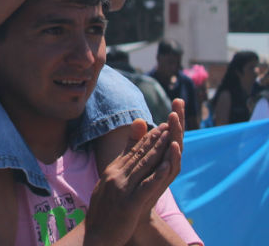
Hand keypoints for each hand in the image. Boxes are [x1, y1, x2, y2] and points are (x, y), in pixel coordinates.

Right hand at [84, 121, 175, 245]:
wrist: (94, 236)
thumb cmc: (102, 213)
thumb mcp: (106, 186)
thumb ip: (115, 169)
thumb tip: (122, 156)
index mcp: (111, 172)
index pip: (131, 152)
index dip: (146, 138)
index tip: (158, 127)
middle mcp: (116, 176)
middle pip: (138, 154)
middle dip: (154, 139)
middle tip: (167, 124)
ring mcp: (122, 189)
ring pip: (143, 165)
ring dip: (157, 150)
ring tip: (169, 136)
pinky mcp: (130, 203)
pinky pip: (146, 186)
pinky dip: (157, 174)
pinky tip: (166, 165)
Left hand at [137, 100, 183, 217]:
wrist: (132, 213)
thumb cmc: (135, 186)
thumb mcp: (135, 159)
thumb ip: (137, 141)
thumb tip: (140, 120)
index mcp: (161, 156)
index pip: (170, 133)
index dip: (175, 117)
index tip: (178, 99)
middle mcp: (166, 164)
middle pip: (176, 138)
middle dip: (178, 120)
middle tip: (180, 102)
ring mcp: (166, 174)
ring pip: (174, 151)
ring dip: (176, 134)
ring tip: (175, 118)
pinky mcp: (162, 185)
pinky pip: (170, 170)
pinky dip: (173, 157)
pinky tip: (174, 145)